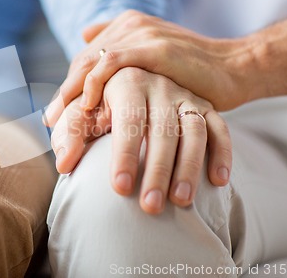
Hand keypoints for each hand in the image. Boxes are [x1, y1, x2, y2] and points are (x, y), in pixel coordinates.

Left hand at [44, 10, 256, 126]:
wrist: (233, 68)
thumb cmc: (192, 73)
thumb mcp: (154, 62)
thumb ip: (124, 53)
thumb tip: (85, 36)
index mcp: (126, 28)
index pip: (85, 61)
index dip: (68, 88)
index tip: (55, 116)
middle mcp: (129, 26)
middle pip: (83, 63)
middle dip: (65, 96)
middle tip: (51, 124)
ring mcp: (142, 34)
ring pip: (91, 64)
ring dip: (73, 95)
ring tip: (61, 123)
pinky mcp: (155, 47)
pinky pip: (113, 63)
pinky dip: (96, 83)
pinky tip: (89, 107)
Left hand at [50, 67, 231, 213]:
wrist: (131, 80)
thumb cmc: (100, 103)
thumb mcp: (82, 112)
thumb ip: (72, 133)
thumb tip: (64, 164)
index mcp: (127, 82)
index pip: (129, 120)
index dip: (125, 154)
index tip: (119, 189)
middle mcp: (160, 86)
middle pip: (163, 129)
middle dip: (157, 170)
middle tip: (150, 207)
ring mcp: (186, 96)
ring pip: (194, 130)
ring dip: (190, 166)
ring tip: (181, 202)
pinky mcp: (205, 106)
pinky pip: (220, 128)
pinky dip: (222, 152)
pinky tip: (219, 181)